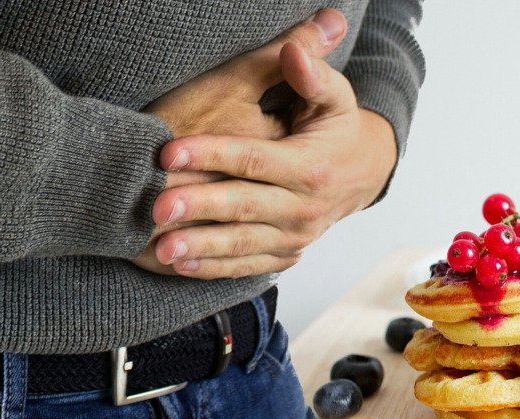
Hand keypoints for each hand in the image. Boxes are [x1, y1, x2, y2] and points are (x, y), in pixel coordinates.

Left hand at [133, 9, 347, 274]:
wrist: (363, 174)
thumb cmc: (337, 129)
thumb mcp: (336, 98)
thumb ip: (313, 74)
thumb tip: (292, 48)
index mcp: (311, 167)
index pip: (255, 160)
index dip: (212, 154)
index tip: (169, 152)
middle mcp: (304, 207)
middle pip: (244, 207)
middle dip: (199, 208)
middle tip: (156, 208)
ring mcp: (295, 236)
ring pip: (243, 244)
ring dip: (201, 248)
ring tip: (162, 249)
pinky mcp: (286, 253)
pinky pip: (248, 265)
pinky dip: (215, 269)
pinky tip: (181, 266)